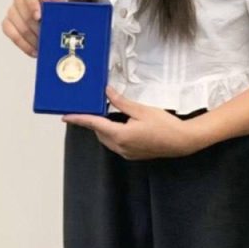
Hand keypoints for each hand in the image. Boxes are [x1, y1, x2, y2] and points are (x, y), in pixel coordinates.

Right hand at [1, 0, 64, 56]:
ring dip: (32, 39)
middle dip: (37, 29)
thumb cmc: (51, 8)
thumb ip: (56, 0)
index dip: (33, 5)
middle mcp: (18, 0)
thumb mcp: (56, 2)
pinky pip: (12, 35)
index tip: (39, 17)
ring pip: (20, 27)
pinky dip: (24, 45)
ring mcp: (11, 12)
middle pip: (25, 15)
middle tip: (47, 38)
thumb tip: (53, 1)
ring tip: (42, 46)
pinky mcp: (7, 24)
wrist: (45, 15)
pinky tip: (34, 51)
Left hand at [62, 87, 204, 159]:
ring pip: (107, 139)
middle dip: (92, 121)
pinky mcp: (133, 154)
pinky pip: (116, 144)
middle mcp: (121, 147)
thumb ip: (121, 102)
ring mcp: (127, 153)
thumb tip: (106, 92)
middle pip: (99, 133)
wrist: (182, 142)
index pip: (94, 125)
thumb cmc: (164, 125)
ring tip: (101, 113)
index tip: (66, 116)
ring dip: (102, 128)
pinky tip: (117, 124)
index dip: (79, 119)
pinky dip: (112, 134)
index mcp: (121, 136)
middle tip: (87, 107)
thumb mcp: (141, 110)